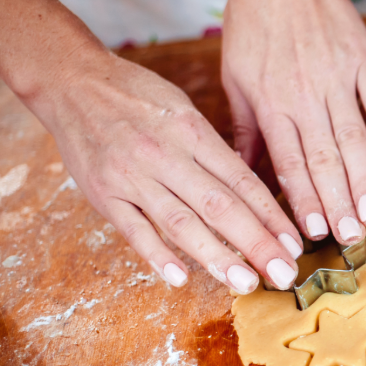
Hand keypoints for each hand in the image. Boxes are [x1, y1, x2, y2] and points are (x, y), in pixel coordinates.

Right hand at [32, 50, 302, 291]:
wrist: (71, 81)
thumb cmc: (137, 95)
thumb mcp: (185, 110)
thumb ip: (215, 151)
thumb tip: (252, 192)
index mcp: (194, 133)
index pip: (242, 181)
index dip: (271, 216)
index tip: (295, 244)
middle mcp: (167, 156)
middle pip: (220, 206)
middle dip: (257, 244)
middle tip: (284, 274)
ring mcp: (133, 177)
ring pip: (181, 223)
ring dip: (216, 256)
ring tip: (246, 283)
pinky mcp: (103, 193)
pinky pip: (133, 229)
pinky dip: (156, 255)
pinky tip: (180, 278)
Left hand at [222, 0, 365, 244]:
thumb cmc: (253, 24)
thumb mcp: (235, 77)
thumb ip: (246, 129)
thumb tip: (244, 175)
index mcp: (271, 102)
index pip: (288, 162)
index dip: (303, 199)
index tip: (313, 233)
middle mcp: (305, 94)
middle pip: (324, 158)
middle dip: (338, 202)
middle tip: (351, 238)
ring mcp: (338, 77)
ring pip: (354, 138)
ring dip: (365, 180)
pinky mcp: (365, 61)